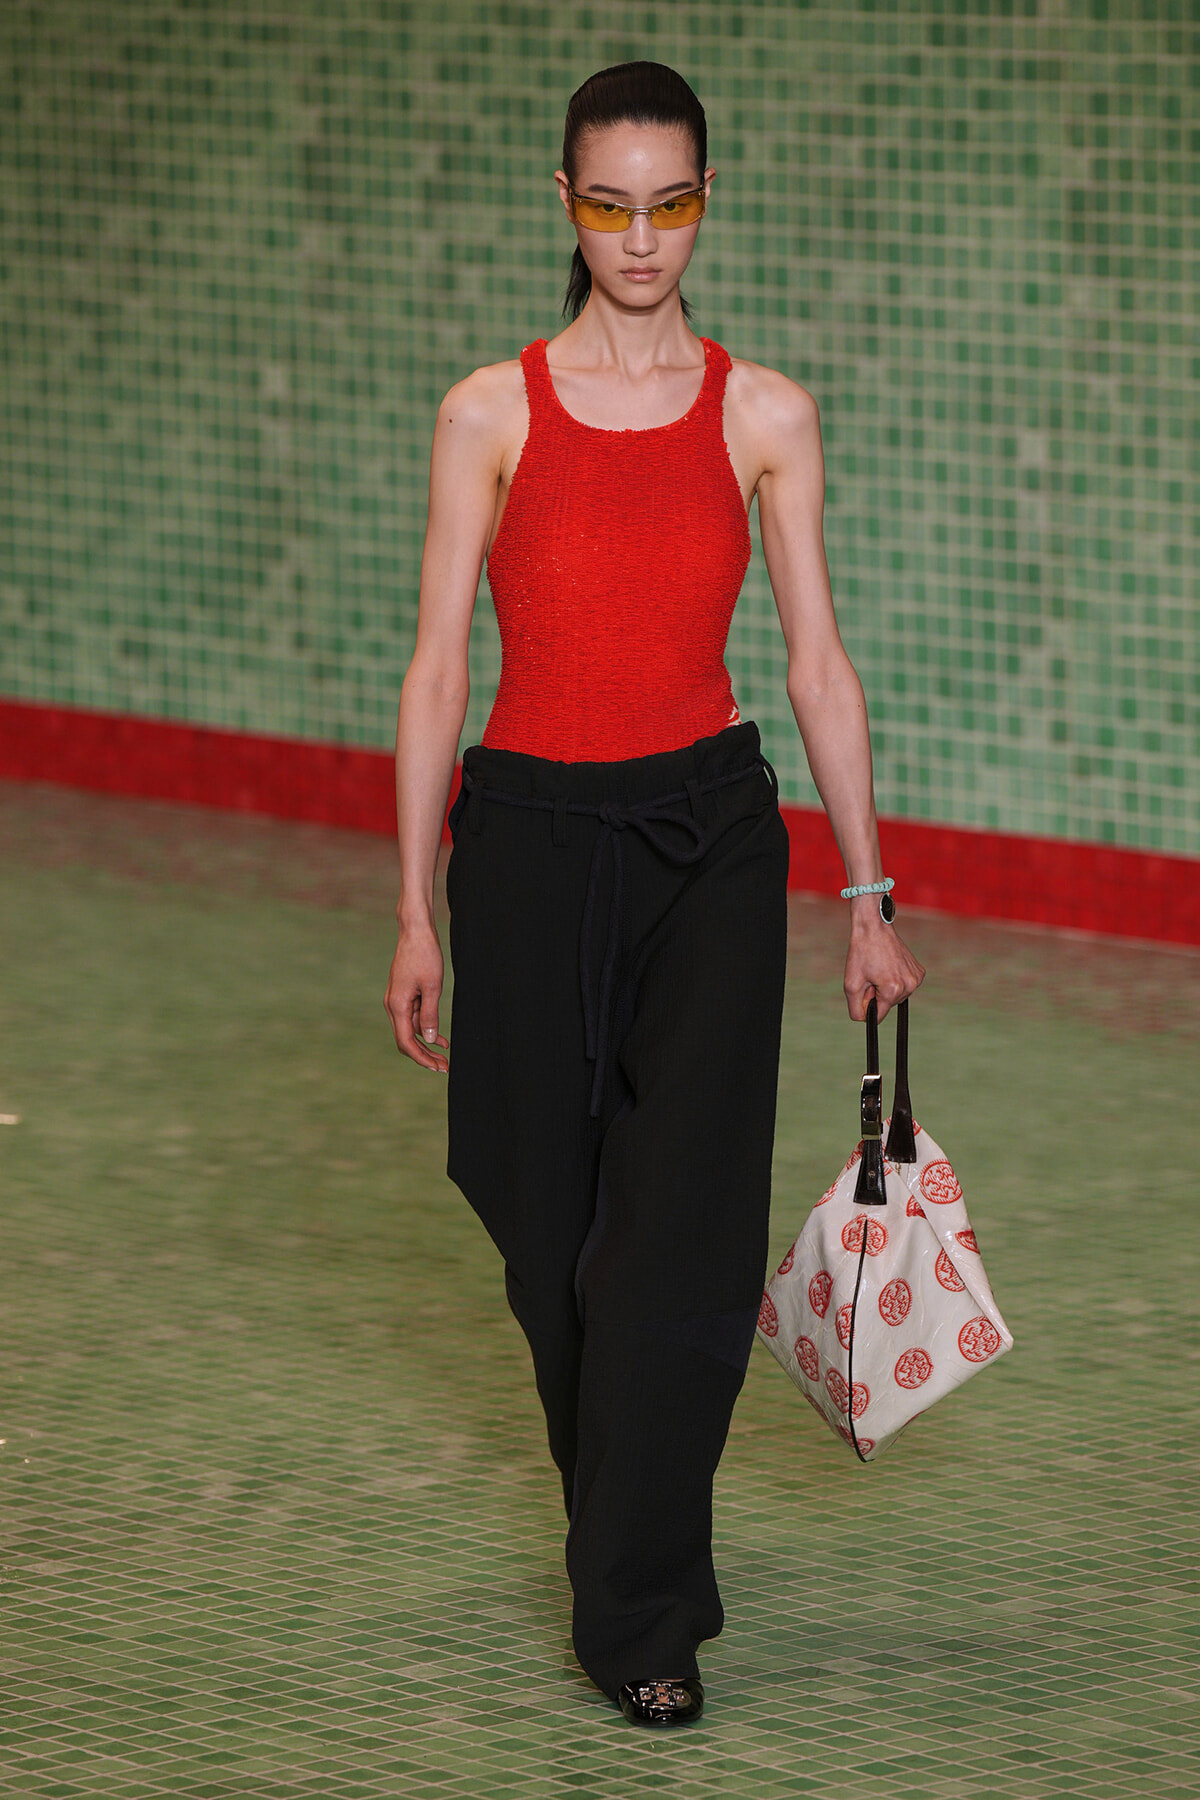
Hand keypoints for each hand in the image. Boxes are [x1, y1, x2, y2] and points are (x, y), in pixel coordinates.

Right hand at [384, 918, 449, 1070]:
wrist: (415, 931)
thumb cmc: (425, 955)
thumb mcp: (433, 987)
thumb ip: (430, 1015)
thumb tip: (428, 1039)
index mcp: (397, 1005)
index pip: (406, 1042)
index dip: (421, 1058)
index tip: (438, 1067)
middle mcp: (393, 1005)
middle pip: (405, 1040)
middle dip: (424, 1055)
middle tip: (444, 1067)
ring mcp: (397, 999)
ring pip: (410, 1029)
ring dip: (426, 1042)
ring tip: (446, 1053)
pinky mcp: (403, 994)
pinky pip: (413, 1017)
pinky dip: (425, 1027)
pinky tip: (440, 1037)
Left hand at [843, 907, 924, 1023]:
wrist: (874, 928)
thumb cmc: (862, 953)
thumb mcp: (851, 984)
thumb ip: (855, 1008)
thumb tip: (864, 1020)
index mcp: (893, 990)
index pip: (879, 1015)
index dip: (867, 1004)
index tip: (864, 989)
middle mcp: (909, 986)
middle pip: (888, 1005)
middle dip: (877, 995)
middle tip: (870, 975)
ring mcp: (916, 978)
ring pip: (897, 996)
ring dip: (886, 988)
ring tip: (878, 969)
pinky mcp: (919, 972)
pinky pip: (905, 985)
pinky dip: (895, 980)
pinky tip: (888, 966)